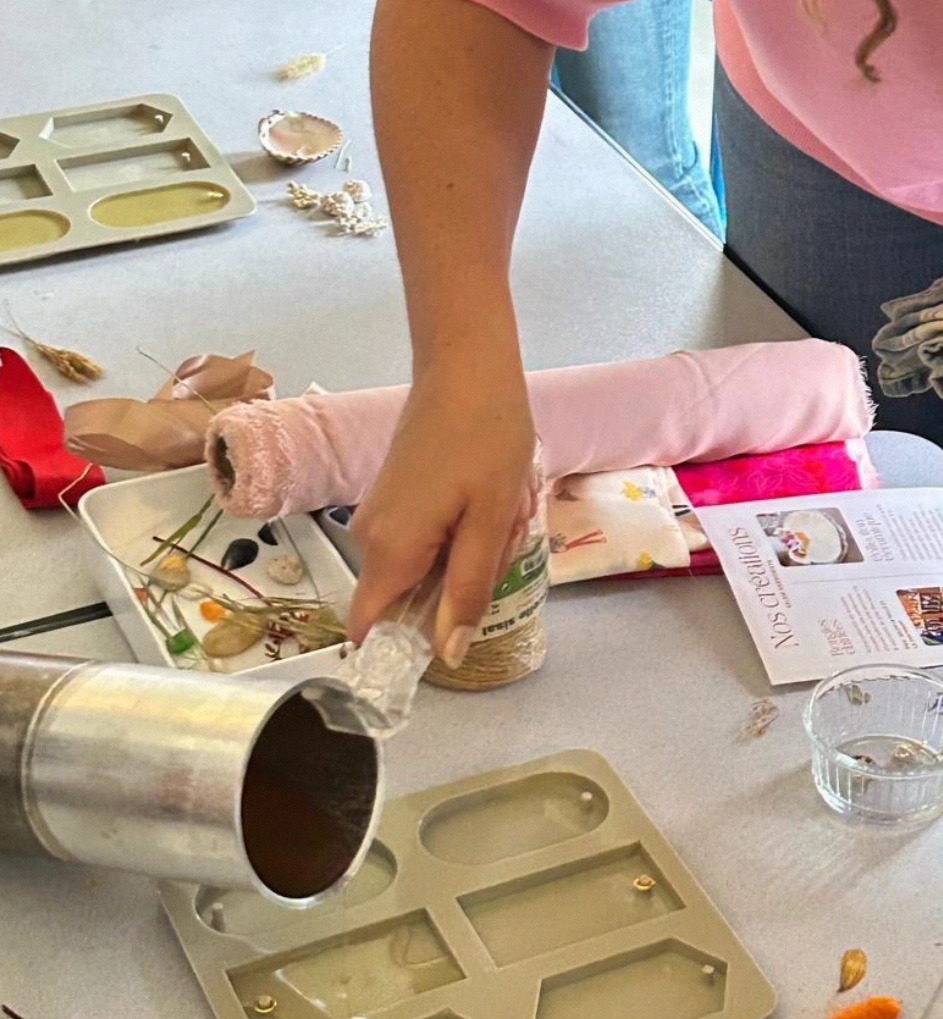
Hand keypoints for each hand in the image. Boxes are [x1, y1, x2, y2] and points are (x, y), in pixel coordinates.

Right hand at [348, 380, 536, 663]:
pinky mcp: (392, 499)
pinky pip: (421, 543)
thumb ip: (467, 590)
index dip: (403, 646)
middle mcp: (371, 538)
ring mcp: (379, 516)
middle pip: (404, 600)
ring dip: (460, 560)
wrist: (467, 367)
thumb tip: (448, 652)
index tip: (447, 642)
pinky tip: (484, 505)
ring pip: (418, 570)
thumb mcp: (490, 523)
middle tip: (496, 546)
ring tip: (495, 518)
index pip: (370, 624)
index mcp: (390, 550)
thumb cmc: (485, 439)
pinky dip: (455, 537)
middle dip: (453, 592)